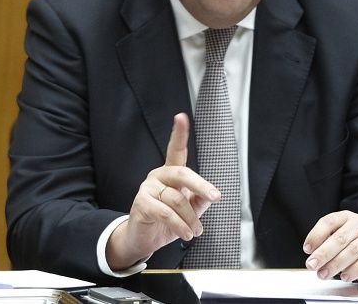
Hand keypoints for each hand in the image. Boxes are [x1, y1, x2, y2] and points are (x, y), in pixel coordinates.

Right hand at [105, 113, 220, 269]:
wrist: (144, 240)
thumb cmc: (166, 222)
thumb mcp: (190, 211)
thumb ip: (200, 200)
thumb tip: (211, 195)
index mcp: (171, 173)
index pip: (176, 149)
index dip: (179, 133)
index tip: (181, 117)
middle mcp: (158, 176)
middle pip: (182, 173)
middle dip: (201, 186)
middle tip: (215, 197)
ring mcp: (148, 188)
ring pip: (177, 199)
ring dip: (191, 218)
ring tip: (197, 230)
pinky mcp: (142, 203)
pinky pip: (166, 213)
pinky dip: (180, 225)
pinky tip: (186, 233)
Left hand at [303, 210, 357, 282]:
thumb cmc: (353, 246)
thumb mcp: (338, 240)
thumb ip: (325, 244)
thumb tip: (313, 255)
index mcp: (346, 217)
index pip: (329, 222)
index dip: (316, 235)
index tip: (307, 250)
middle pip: (339, 237)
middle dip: (323, 254)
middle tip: (312, 265)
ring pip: (352, 250)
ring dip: (335, 264)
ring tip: (324, 274)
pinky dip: (354, 270)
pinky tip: (345, 276)